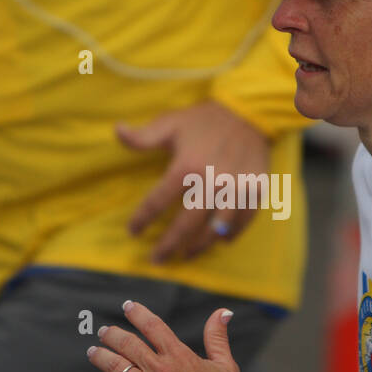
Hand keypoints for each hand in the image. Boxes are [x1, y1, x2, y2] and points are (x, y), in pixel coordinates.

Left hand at [78, 300, 239, 371]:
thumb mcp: (225, 365)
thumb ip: (218, 337)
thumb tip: (222, 312)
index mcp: (178, 356)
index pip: (153, 326)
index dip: (138, 313)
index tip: (128, 306)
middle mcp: (159, 370)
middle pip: (128, 344)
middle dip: (113, 335)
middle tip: (104, 331)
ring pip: (116, 368)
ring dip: (101, 357)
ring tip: (93, 352)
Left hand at [117, 101, 269, 262]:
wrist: (248, 111)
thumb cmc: (204, 119)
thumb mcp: (171, 122)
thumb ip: (143, 136)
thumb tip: (117, 131)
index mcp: (186, 167)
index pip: (157, 201)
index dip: (142, 219)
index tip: (133, 231)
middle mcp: (210, 182)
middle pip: (186, 224)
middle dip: (168, 244)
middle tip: (157, 259)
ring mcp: (235, 189)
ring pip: (215, 229)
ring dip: (199, 246)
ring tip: (186, 255)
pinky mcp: (255, 191)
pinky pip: (243, 221)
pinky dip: (231, 235)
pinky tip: (219, 241)